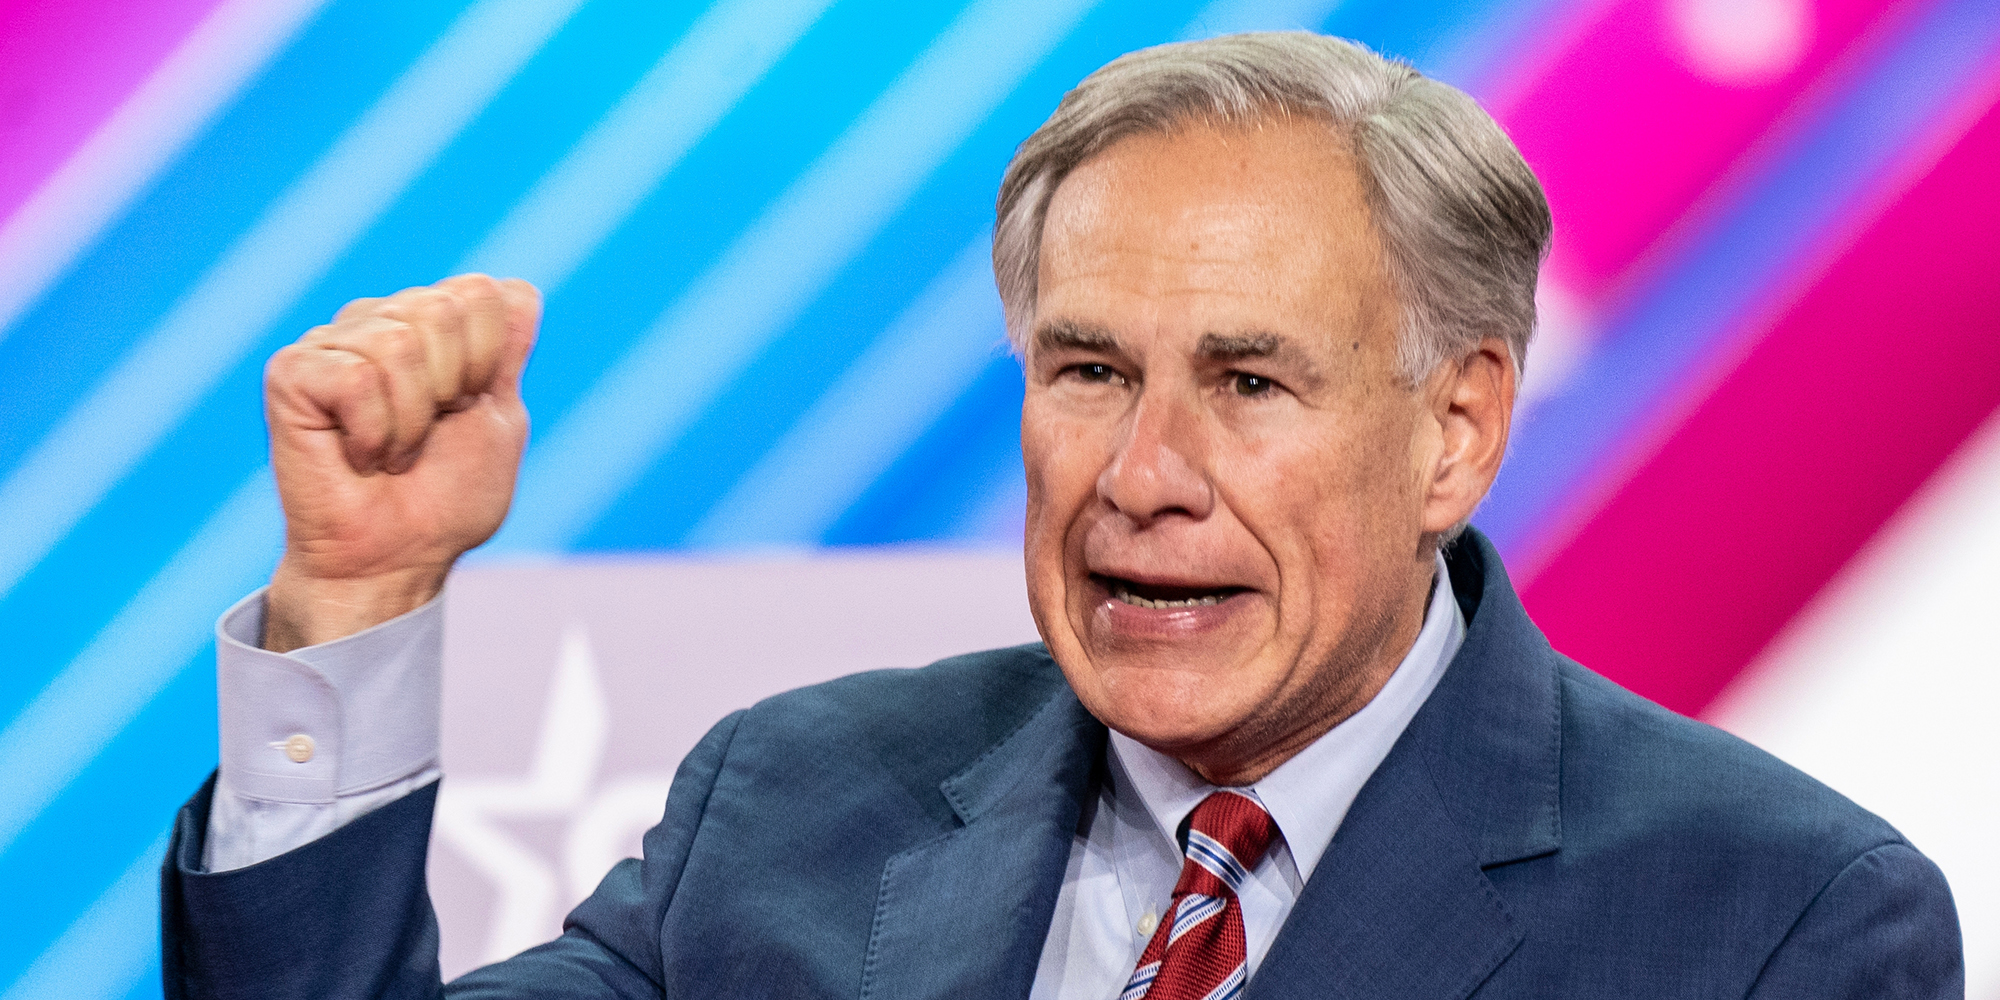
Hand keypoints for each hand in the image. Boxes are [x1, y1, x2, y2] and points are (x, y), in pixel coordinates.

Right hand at [261, 274, 539, 650]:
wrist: (398, 557)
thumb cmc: (446, 497)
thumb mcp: (499, 418)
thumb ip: (508, 354)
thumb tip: (521, 289)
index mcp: (431, 325)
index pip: (483, 292)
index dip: (491, 357)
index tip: (470, 406)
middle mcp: (380, 320)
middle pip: (443, 307)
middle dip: (454, 386)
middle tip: (427, 434)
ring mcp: (333, 342)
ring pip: (399, 343)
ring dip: (412, 419)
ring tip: (393, 450)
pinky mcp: (292, 372)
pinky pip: (356, 380)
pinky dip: (373, 432)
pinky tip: (358, 455)